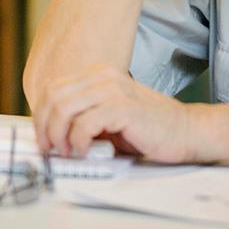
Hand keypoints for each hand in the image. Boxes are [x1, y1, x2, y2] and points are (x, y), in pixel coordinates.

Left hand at [31, 64, 228, 164]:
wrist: (188, 132)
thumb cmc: (149, 130)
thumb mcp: (108, 119)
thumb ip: (83, 118)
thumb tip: (51, 133)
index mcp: (97, 76)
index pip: (53, 89)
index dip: (40, 116)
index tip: (43, 139)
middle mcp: (102, 77)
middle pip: (53, 97)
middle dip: (44, 127)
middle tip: (49, 149)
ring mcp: (112, 89)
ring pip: (63, 108)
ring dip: (58, 135)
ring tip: (66, 152)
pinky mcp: (122, 107)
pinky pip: (84, 123)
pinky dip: (77, 141)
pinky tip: (85, 152)